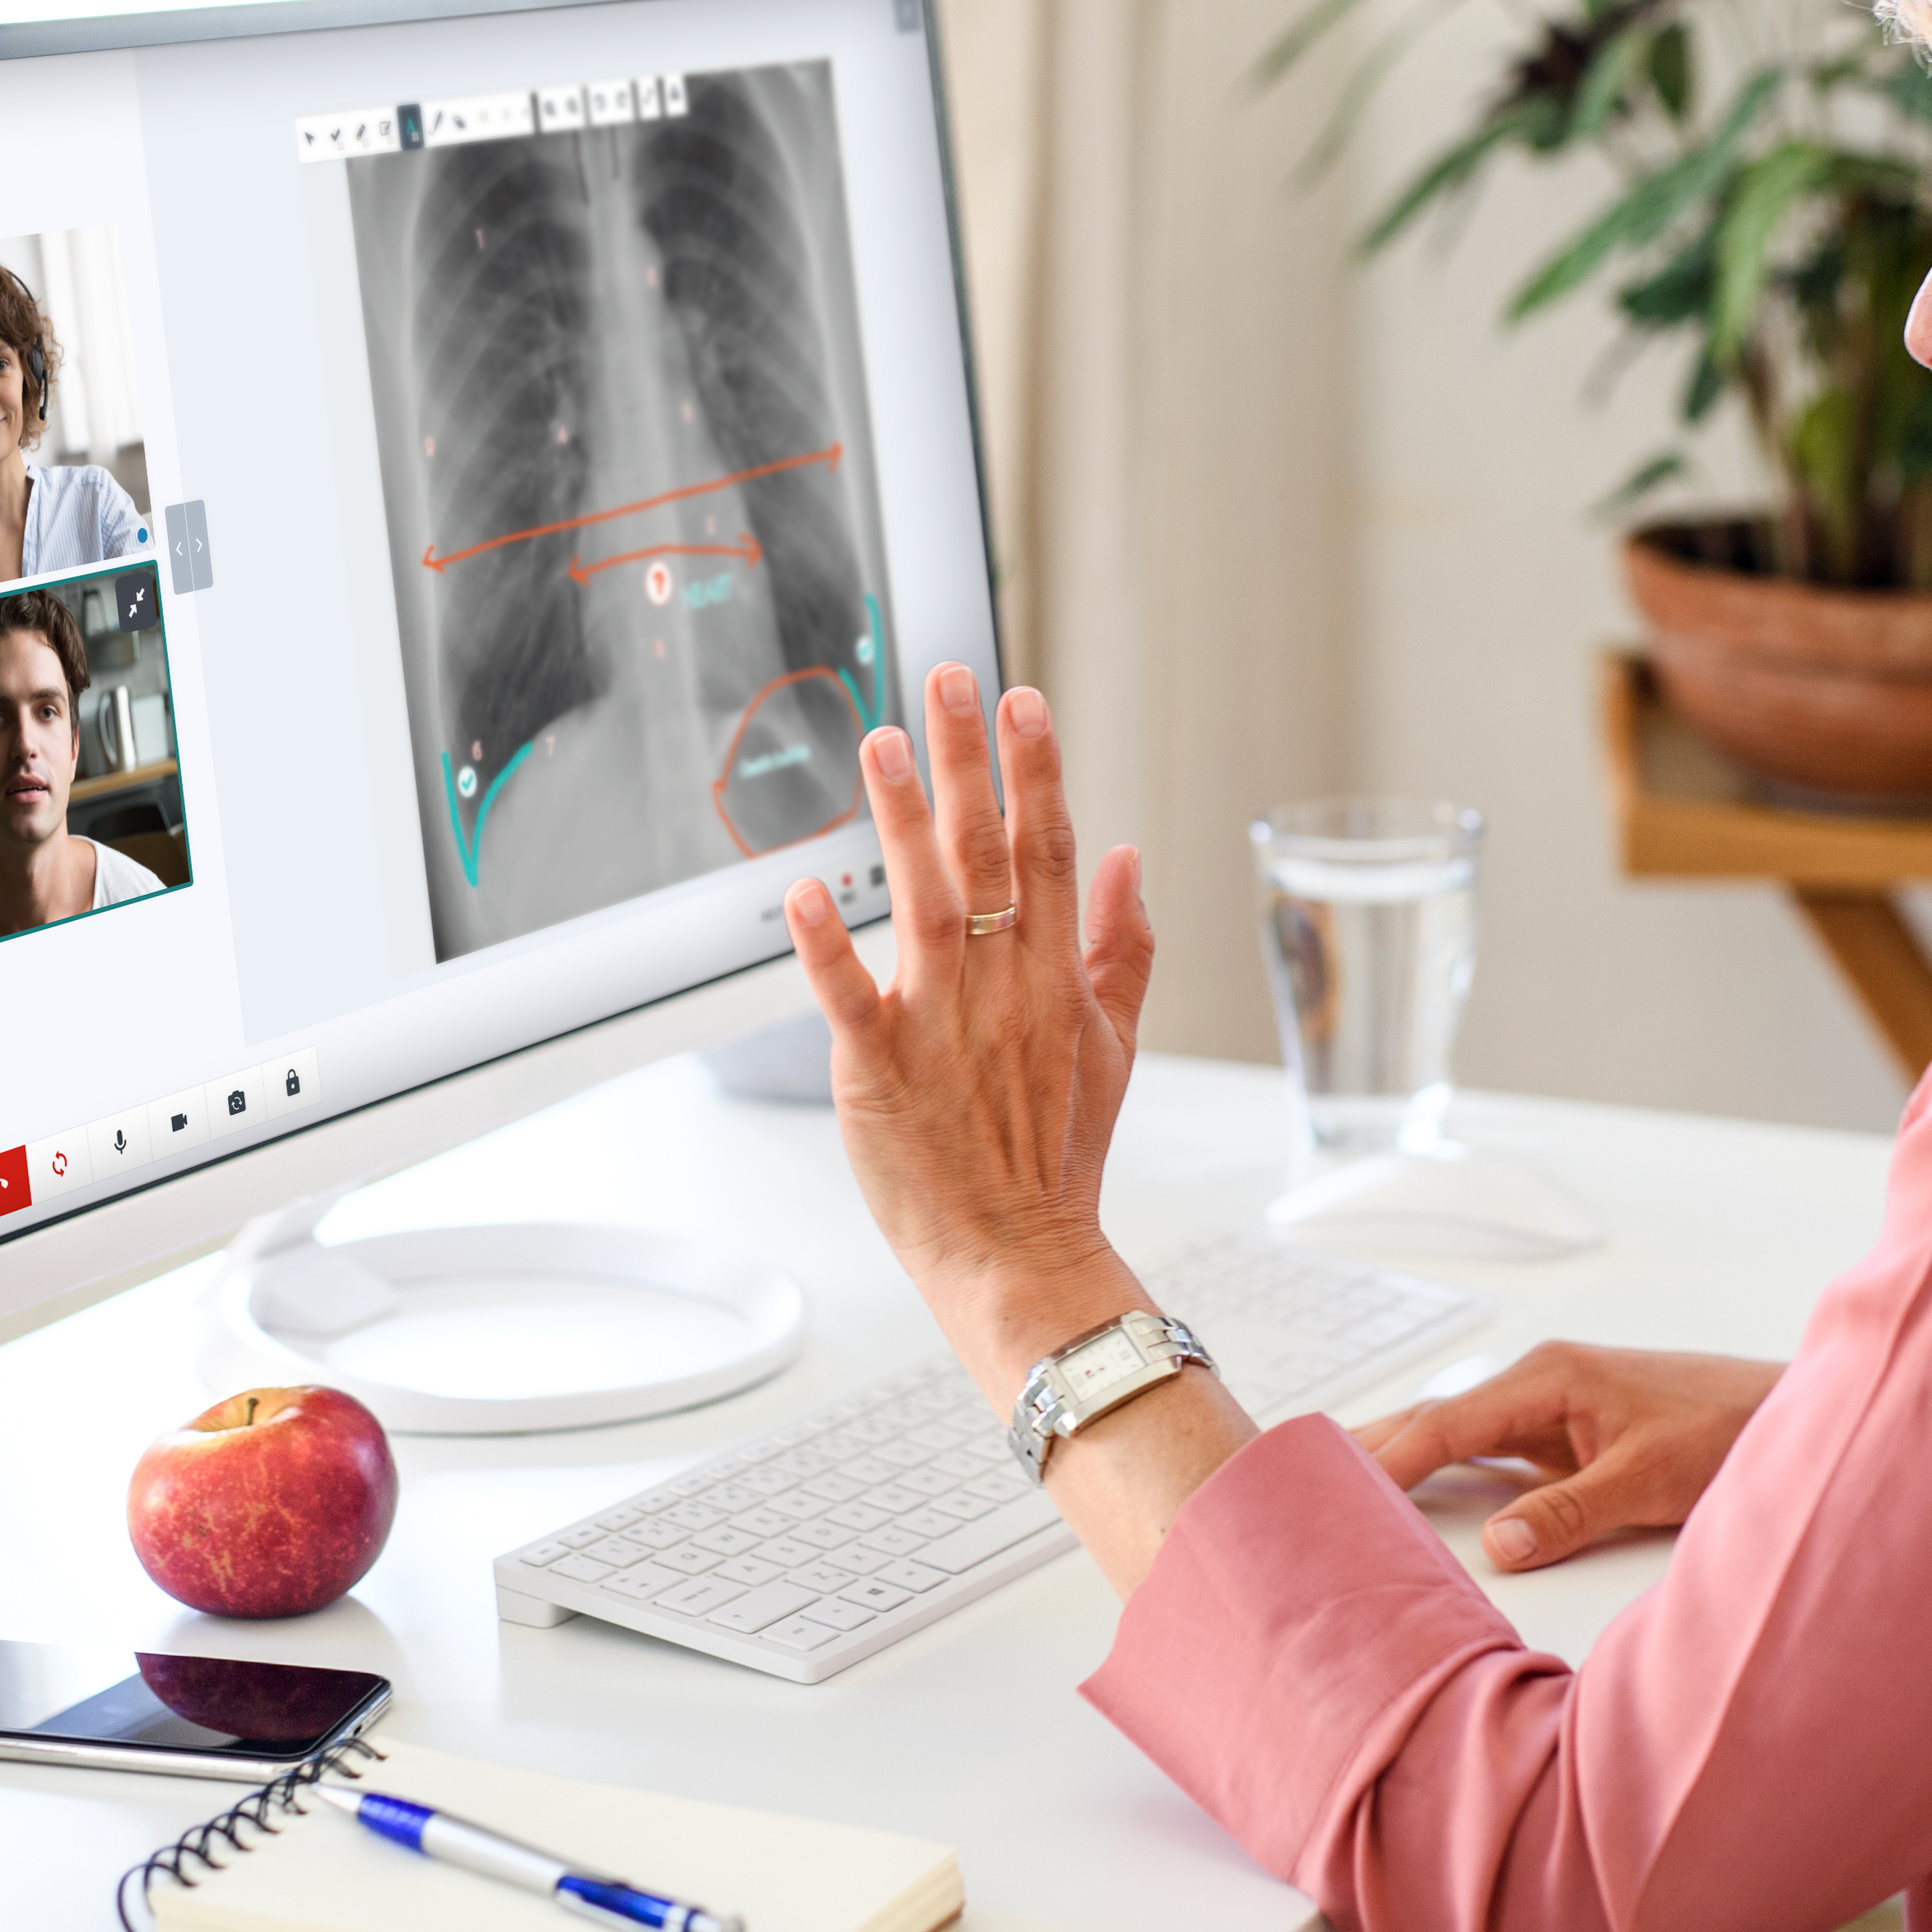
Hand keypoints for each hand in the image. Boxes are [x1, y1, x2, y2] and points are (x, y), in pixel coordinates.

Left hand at [783, 663, 1158, 1383]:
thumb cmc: (1058, 1152)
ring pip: (924, 903)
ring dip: (901, 822)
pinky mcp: (881, 1072)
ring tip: (881, 744)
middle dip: (970, 760)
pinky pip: (850, 997)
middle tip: (949, 677)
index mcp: (1056, 976)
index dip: (1038, 770)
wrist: (1020, 1254)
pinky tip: (804, 888)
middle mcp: (1003, 987)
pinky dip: (828, 945)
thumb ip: (1124, 946)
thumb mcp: (1115, 1044)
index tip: (1023, 699)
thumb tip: (1127, 855)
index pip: (1052, 851)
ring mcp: (942, 1026)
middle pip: (990, 853)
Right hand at [1353, 1342, 1781, 1570]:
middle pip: (1433, 1419)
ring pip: (1453, 1435)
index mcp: (1547, 1378)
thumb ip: (1570, 1512)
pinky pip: (1485, 1454)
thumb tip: (1499, 1547)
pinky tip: (1414, 1491)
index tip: (1336, 1488)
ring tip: (1331, 1483)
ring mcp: (1548, 1410)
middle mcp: (1537, 1385)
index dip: (1388, 1459)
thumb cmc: (1728, 1428)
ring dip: (1399, 1457)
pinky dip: (1442, 1471)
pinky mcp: (1564, 1436)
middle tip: (1294, 1478)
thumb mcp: (1650, 1479)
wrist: (1783, 1411)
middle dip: (1368, 1447)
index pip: (1445, 1424)